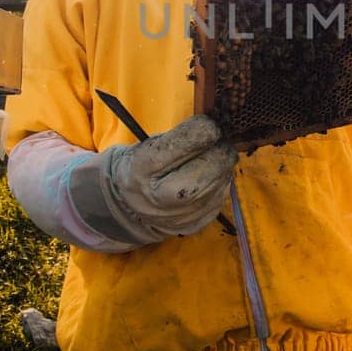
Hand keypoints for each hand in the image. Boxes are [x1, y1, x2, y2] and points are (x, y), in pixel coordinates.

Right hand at [67, 114, 236, 246]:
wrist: (127, 205)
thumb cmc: (141, 166)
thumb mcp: (146, 146)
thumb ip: (178, 138)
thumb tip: (214, 127)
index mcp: (139, 171)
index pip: (176, 148)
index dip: (200, 133)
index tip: (210, 124)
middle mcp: (157, 198)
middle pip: (202, 172)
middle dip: (218, 152)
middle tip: (221, 140)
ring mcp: (176, 217)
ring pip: (216, 186)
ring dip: (223, 166)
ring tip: (217, 155)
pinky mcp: (192, 226)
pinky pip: (219, 200)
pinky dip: (221, 183)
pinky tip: (213, 175)